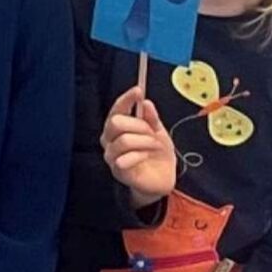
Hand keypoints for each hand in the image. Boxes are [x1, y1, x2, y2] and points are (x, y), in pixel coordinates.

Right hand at [102, 87, 176, 204]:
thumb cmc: (157, 155)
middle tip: (153, 132)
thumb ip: (152, 119)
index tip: (138, 91)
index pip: (116, 109)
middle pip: (116, 122)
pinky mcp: (117, 170)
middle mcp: (110, 140)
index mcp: (118, 128)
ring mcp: (111, 155)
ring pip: (124, 140)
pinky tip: (146, 158)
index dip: (126, 99)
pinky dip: (140, 156)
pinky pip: (124, 159)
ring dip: (145, 142)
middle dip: (139, 125)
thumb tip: (146, 102)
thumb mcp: (159, 132)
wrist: (161, 180)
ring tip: (155, 147)